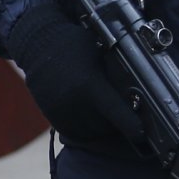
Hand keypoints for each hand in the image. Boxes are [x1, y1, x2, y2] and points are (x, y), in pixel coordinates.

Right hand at [4, 1, 139, 149]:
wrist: (36, 44)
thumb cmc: (73, 44)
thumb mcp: (100, 53)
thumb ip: (115, 76)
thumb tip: (138, 95)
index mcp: (89, 86)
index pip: (119, 115)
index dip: (134, 128)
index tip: (142, 135)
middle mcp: (74, 103)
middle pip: (107, 127)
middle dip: (117, 122)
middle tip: (121, 110)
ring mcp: (61, 113)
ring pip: (92, 132)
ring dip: (102, 126)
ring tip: (103, 110)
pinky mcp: (51, 117)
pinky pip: (76, 132)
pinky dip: (85, 127)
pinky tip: (88, 112)